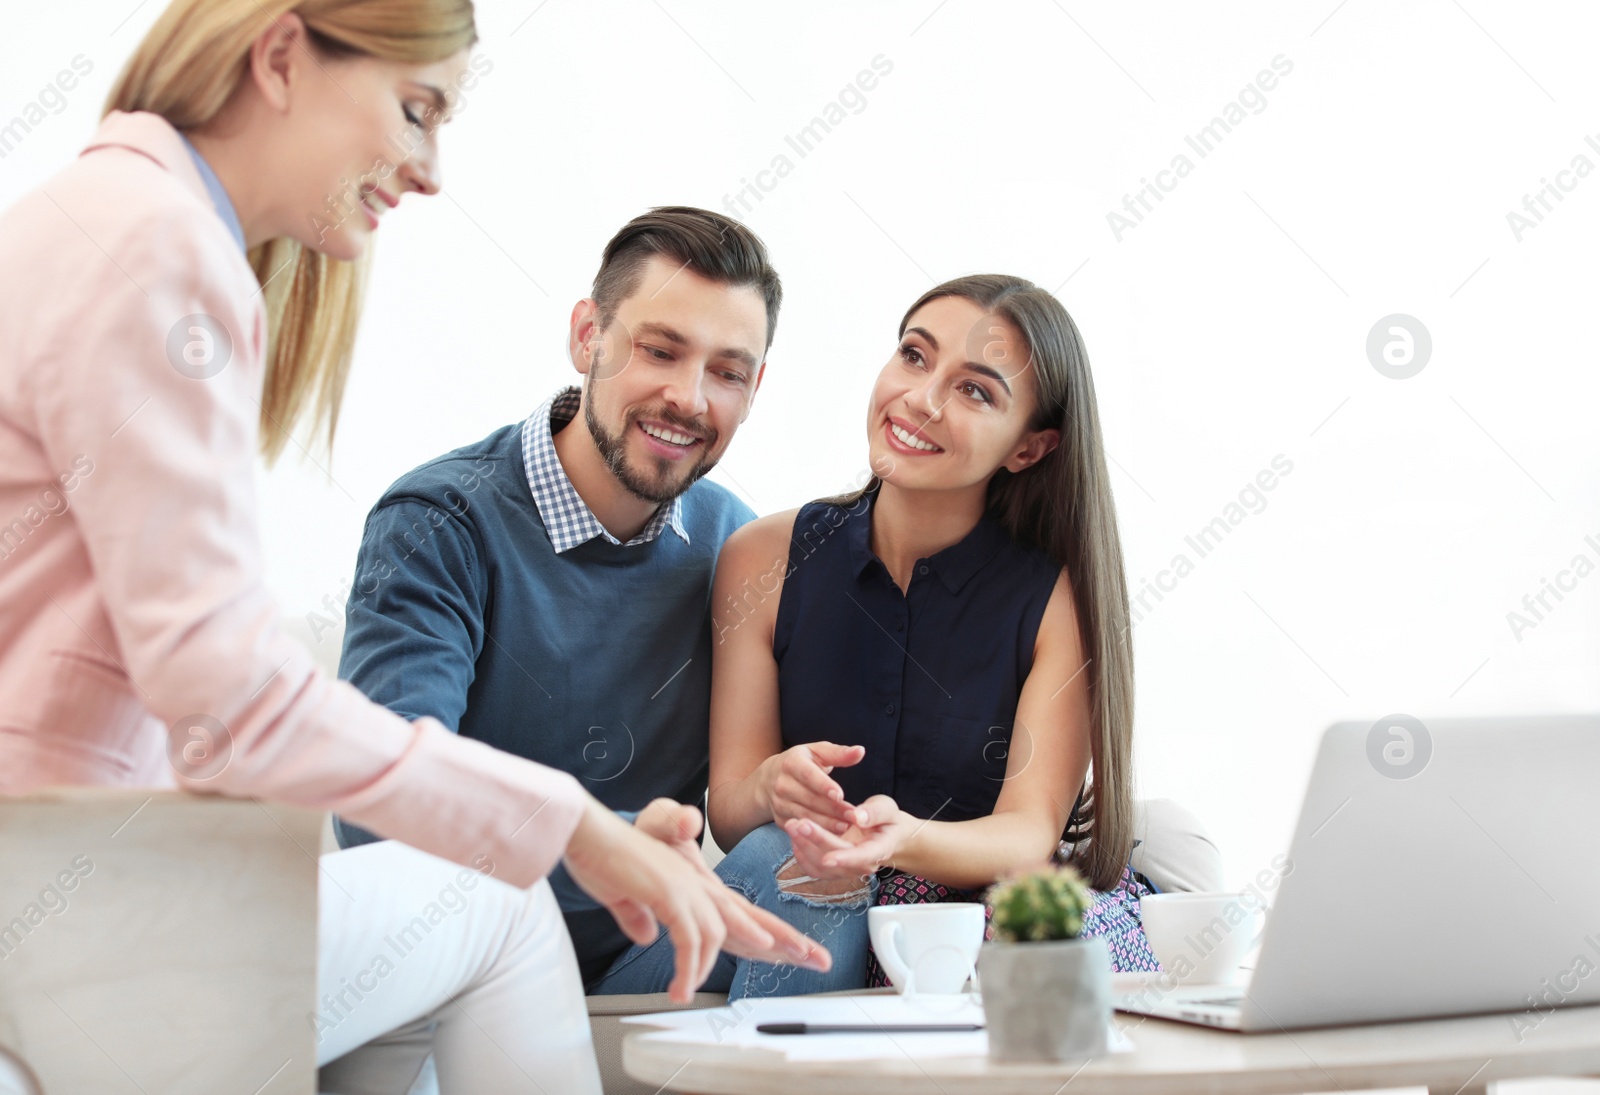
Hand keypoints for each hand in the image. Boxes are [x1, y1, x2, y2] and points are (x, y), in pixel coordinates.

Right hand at [565, 797, 831, 1001]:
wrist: (584, 832)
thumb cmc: (603, 858)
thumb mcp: (626, 897)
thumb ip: (642, 917)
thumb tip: (649, 936)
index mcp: (692, 885)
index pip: (740, 912)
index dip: (769, 932)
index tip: (796, 950)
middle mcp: (696, 885)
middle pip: (750, 917)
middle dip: (785, 942)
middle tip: (818, 960)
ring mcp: (685, 887)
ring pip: (725, 930)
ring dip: (726, 964)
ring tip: (740, 981)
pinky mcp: (668, 892)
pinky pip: (689, 938)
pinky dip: (688, 966)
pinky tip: (681, 987)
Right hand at [761, 742, 867, 833]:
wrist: (769, 779)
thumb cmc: (802, 762)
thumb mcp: (817, 752)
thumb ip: (839, 754)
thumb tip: (860, 751)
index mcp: (791, 763)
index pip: (808, 775)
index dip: (824, 786)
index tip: (840, 795)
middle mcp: (782, 784)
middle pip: (809, 799)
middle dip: (832, 809)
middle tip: (853, 816)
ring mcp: (779, 804)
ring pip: (805, 816)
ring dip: (827, 823)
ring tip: (846, 827)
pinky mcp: (781, 820)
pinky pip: (801, 829)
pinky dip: (817, 833)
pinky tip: (833, 835)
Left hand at [783, 794, 905, 880]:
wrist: (884, 834)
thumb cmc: (886, 819)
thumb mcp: (886, 808)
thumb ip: (875, 812)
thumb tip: (857, 817)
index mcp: (878, 850)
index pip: (861, 858)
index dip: (845, 859)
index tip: (828, 859)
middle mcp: (861, 865)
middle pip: (835, 859)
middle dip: (815, 841)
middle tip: (798, 822)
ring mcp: (846, 870)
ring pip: (820, 867)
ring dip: (803, 847)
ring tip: (791, 824)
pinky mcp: (833, 870)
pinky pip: (813, 868)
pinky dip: (801, 854)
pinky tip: (795, 837)